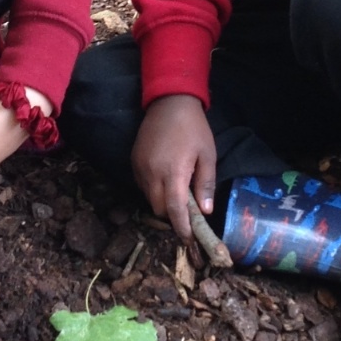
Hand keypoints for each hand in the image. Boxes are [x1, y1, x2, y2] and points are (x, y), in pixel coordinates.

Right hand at [132, 94, 215, 241]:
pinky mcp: (133, 161)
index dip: (181, 228)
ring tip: (176, 191)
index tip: (188, 238)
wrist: (169, 102)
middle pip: (158, 209)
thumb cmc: (193, 128)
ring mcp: (140, 167)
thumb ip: (205, 184)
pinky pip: (142, 185)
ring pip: (148, 198)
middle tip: (186, 210)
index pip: (175, 210)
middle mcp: (152, 173)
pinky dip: (152, 189)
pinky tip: (164, 178)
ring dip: (161, 202)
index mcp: (173, 173)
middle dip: (172, 215)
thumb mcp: (207, 155)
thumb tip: (204, 211)